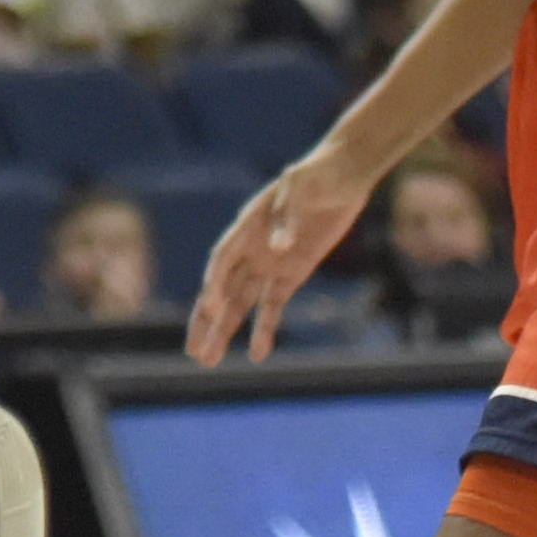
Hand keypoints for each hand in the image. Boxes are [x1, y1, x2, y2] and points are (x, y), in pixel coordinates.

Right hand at [177, 155, 377, 365]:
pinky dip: (264, 329)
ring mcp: (270, 263)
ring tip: (209, 360)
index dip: (215, 283)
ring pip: (241, 303)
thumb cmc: (318, 176)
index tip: (211, 309)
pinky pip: (272, 305)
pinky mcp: (291, 273)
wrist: (342, 176)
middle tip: (194, 352)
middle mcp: (252, 248)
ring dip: (226, 330)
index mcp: (248, 225)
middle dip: (207, 320)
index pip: (223, 259)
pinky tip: (257, 355)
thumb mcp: (302, 188)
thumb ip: (288, 217)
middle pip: (223, 289)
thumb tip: (276, 248)